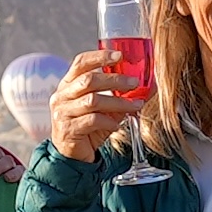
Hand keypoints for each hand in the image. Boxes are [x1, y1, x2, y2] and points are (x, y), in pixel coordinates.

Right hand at [49, 47, 140, 164]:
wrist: (72, 155)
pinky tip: (117, 124)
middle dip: (115, 80)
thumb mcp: (105, 110)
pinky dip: (109, 121)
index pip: (80, 63)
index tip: (120, 55)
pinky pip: (92, 120)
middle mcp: (62, 96)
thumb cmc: (88, 128)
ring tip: (134, 105)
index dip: (100, 56)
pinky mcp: (68, 129)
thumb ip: (122, 97)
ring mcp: (63, 113)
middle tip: (135, 83)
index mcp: (68, 84)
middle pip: (89, 80)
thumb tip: (149, 86)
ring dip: (118, 102)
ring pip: (93, 100)